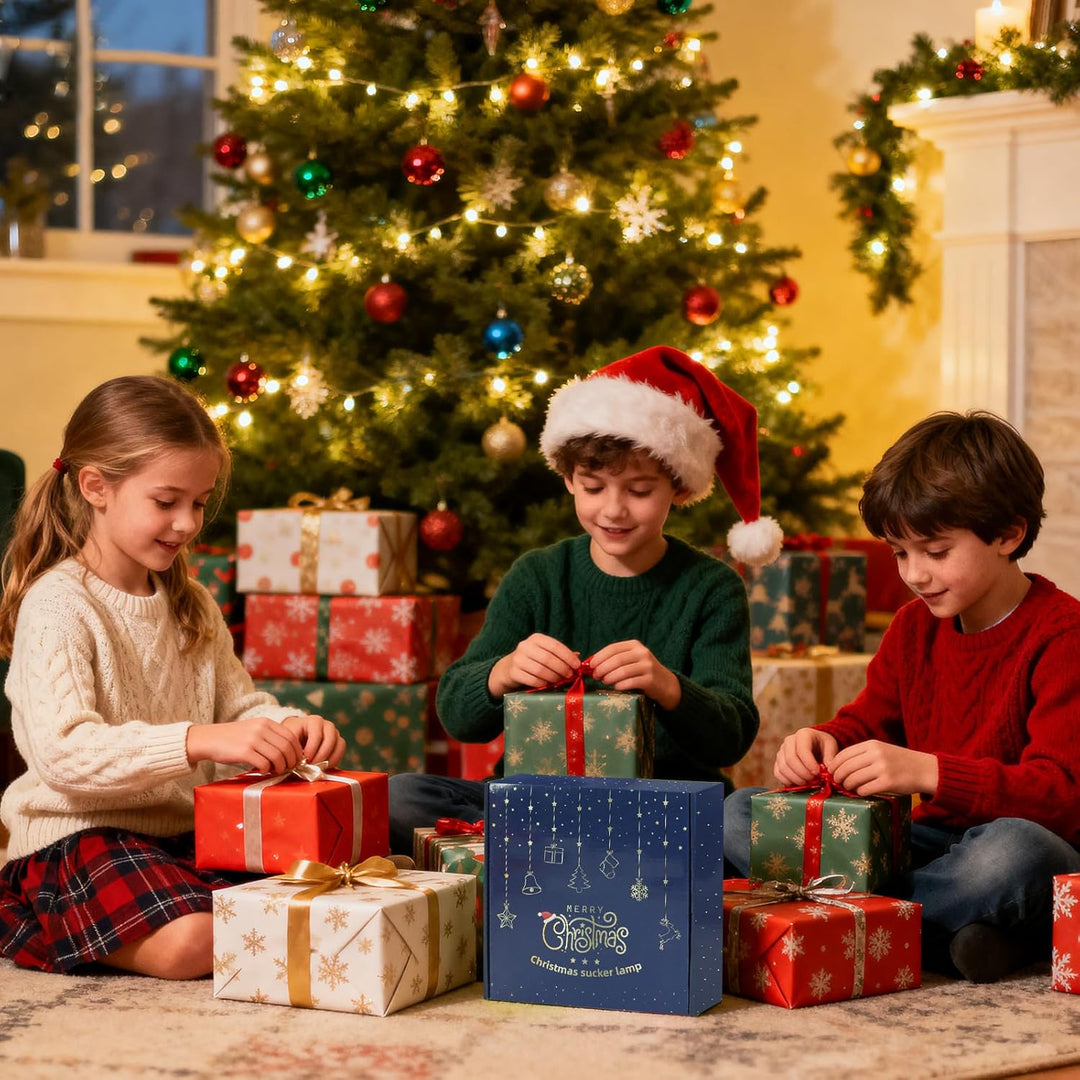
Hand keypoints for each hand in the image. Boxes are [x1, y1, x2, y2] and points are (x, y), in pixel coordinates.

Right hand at [187, 716, 304, 774]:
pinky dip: (267, 769)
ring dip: (280, 767)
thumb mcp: (253, 728)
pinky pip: (264, 763)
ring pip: (278, 756)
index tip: (297, 759)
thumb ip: (269, 735)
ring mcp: (253, 739)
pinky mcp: (244, 752)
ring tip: (276, 771)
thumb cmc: (232, 738)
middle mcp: (261, 728)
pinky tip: (264, 771)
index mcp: (266, 722)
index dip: (297, 750)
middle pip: (287, 747)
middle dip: (291, 760)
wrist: (208, 739)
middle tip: (289, 768)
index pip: (290, 736)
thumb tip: (288, 752)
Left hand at [281, 714, 345, 768]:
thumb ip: (294, 748)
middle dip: (321, 755)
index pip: (317, 734)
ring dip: (329, 759)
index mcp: (314, 721)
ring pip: (340, 744)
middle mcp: (327, 725)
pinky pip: (341, 751)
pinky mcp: (338, 743)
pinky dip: (334, 761)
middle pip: (331, 738)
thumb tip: (299, 761)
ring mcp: (335, 733)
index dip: (312, 749)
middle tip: (312, 765)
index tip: (305, 760)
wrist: (297, 738)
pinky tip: (323, 767)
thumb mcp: (289, 740)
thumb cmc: (292, 738)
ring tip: (317, 768)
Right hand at [487, 634, 579, 697]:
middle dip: (562, 668)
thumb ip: (559, 654)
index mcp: (536, 638)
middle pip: (548, 658)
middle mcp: (525, 646)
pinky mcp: (513, 672)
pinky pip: (533, 679)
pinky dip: (543, 683)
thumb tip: (578, 656)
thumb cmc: (531, 660)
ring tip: (560, 681)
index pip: (555, 646)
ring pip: (541, 670)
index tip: (577, 666)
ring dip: (554, 677)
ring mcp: (518, 659)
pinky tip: (548, 685)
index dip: (568, 656)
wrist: (507, 669)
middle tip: (570, 675)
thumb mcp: (544, 653)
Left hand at [589, 640, 680, 710]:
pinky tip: (616, 687)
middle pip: (616, 660)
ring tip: (604, 682)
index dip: (599, 657)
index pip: (612, 648)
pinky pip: (631, 682)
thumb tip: (592, 665)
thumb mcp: (631, 660)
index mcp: (634, 645)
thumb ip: (615, 659)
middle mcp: (642, 653)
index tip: (591, 665)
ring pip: (622, 671)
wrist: (665, 684)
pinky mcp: (650, 679)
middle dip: (602, 668)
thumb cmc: (642, 671)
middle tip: (595, 676)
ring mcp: (647, 666)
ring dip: (609, 677)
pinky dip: (620, 685)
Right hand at [773, 727, 838, 786]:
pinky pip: (778, 773)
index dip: (809, 763)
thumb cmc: (823, 746)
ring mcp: (781, 751)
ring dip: (796, 778)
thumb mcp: (831, 747)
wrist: (815, 745)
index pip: (801, 749)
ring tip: (808, 783)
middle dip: (802, 773)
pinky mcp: (778, 762)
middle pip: (790, 759)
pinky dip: (787, 781)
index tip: (817, 773)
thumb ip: (830, 758)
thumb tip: (828, 771)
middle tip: (813, 780)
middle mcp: (789, 741)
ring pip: (783, 767)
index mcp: (803, 734)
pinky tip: (799, 784)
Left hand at [829, 740, 937, 796]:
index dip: (834, 765)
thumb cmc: (899, 761)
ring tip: (849, 787)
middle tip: (838, 782)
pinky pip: (865, 789)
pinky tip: (862, 792)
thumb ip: (862, 755)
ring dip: (847, 786)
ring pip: (853, 779)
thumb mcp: (881, 750)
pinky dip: (859, 792)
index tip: (831, 772)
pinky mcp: (888, 783)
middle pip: (846, 767)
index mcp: (872, 744)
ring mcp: (882, 768)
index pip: (844, 754)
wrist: (925, 769)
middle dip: (838, 777)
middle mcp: (876, 754)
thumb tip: (838, 766)